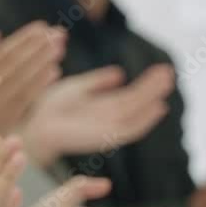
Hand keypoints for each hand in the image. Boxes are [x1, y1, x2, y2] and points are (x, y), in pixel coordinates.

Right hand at [0, 23, 66, 152]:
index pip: (1, 55)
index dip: (22, 40)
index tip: (41, 27)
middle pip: (13, 66)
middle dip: (37, 48)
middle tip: (59, 33)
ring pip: (21, 82)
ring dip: (41, 63)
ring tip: (60, 47)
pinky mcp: (0, 124)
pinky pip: (22, 102)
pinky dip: (39, 85)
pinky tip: (54, 71)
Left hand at [22, 64, 174, 166]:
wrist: (36, 125)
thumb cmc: (50, 109)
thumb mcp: (77, 89)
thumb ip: (98, 82)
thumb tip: (120, 74)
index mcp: (101, 106)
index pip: (129, 95)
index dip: (146, 84)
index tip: (162, 69)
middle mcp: (107, 118)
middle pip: (136, 102)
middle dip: (153, 88)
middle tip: (169, 72)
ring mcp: (108, 128)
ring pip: (137, 112)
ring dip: (152, 98)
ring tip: (166, 80)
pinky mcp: (105, 137)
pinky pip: (131, 130)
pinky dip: (146, 120)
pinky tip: (159, 107)